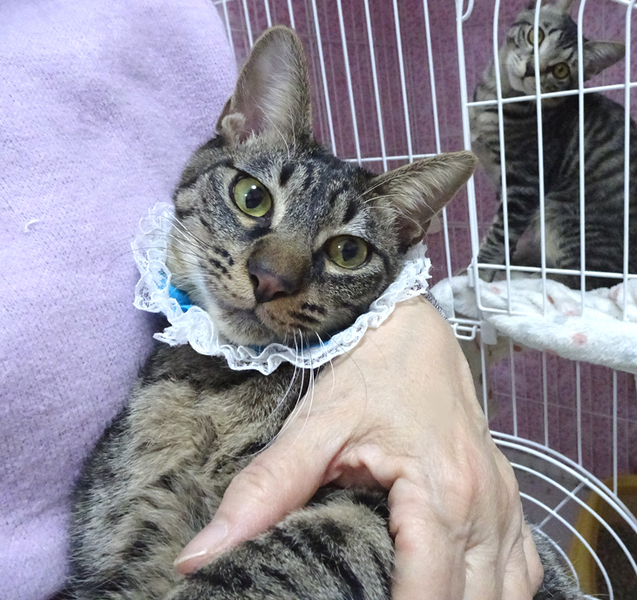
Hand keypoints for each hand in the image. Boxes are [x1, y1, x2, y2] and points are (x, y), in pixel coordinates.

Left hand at [174, 297, 542, 599]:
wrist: (407, 325)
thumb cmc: (367, 370)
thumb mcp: (314, 427)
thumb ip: (264, 490)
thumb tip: (200, 556)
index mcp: (442, 492)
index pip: (430, 597)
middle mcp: (485, 504)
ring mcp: (503, 498)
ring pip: (506, 593)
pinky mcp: (505, 490)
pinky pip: (522, 564)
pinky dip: (498, 592)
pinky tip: (466, 591)